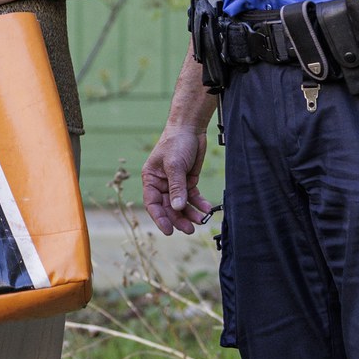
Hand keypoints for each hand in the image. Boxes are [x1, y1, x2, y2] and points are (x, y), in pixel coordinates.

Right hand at [143, 120, 214, 234]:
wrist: (191, 127)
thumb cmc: (176, 142)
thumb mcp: (174, 165)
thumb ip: (176, 187)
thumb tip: (177, 207)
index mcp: (151, 179)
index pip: (153, 203)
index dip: (160, 218)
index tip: (169, 230)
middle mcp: (162, 184)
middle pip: (169, 207)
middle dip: (179, 218)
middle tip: (190, 228)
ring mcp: (176, 183)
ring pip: (182, 204)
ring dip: (191, 213)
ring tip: (200, 220)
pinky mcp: (189, 181)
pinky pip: (193, 197)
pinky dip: (200, 203)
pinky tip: (207, 209)